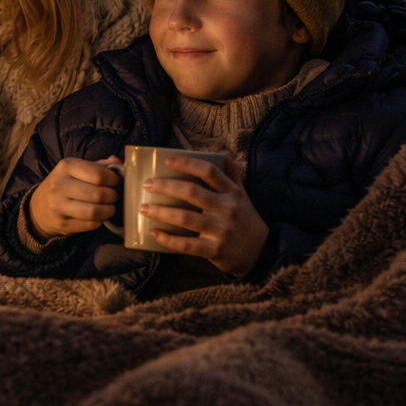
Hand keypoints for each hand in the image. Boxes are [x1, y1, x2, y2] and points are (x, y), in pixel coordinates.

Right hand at [27, 156, 121, 238]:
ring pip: (95, 212)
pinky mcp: (61, 224)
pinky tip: (97, 217)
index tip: (113, 182)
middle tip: (112, 197)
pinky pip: (90, 225)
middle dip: (112, 196)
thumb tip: (120, 163)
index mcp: (66, 166)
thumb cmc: (63, 185)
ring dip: (108, 211)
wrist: (38, 208)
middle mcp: (60, 185)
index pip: (98, 174)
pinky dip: (99, 222)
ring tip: (108, 208)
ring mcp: (58, 206)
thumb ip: (99, 166)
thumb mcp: (76, 169)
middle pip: (99, 194)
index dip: (113, 180)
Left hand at [140, 153, 267, 276]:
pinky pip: (186, 245)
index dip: (188, 164)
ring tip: (143, 208)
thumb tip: (223, 152)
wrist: (262, 252)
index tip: (168, 160)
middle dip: (166, 187)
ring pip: (186, 218)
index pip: (209, 172)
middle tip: (147, 184)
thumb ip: (232, 174)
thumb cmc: (245, 219)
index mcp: (232, 193)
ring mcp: (221, 230)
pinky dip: (168, 239)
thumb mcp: (242, 195)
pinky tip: (153, 233)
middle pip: (192, 193)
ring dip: (161, 212)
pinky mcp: (214, 250)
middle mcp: (227, 209)